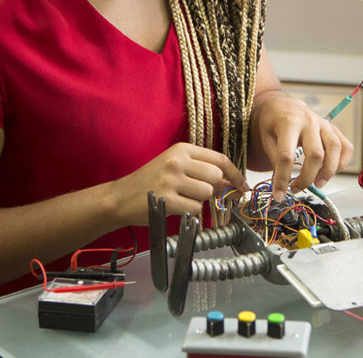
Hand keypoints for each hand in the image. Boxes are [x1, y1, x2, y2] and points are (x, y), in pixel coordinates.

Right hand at [112, 142, 247, 223]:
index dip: (235, 174)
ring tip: (181, 198)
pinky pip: (195, 208)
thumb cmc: (151, 182)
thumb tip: (230, 183)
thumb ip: (202, 171)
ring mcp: (171, 180)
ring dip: (199, 201)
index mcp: (182, 149)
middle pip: (216, 176)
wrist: (120, 197)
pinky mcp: (167, 199)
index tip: (242, 185)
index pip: (219, 159)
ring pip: (207, 193)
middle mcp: (177, 161)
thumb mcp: (175, 167)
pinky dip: (190, 212)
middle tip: (200, 194)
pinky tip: (176, 207)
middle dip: (213, 189)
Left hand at [252, 93, 354, 200]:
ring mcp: (324, 124)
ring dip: (328, 171)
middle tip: (297, 188)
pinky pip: (346, 147)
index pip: (286, 155)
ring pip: (335, 149)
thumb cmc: (273, 122)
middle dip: (307, 177)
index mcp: (288, 122)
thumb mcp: (266, 138)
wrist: (283, 105)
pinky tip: (330, 172)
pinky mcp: (334, 129)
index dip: (282, 179)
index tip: (279, 195)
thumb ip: (275, 159)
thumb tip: (282, 184)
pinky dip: (342, 163)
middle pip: (315, 154)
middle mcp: (309, 121)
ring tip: (317, 184)